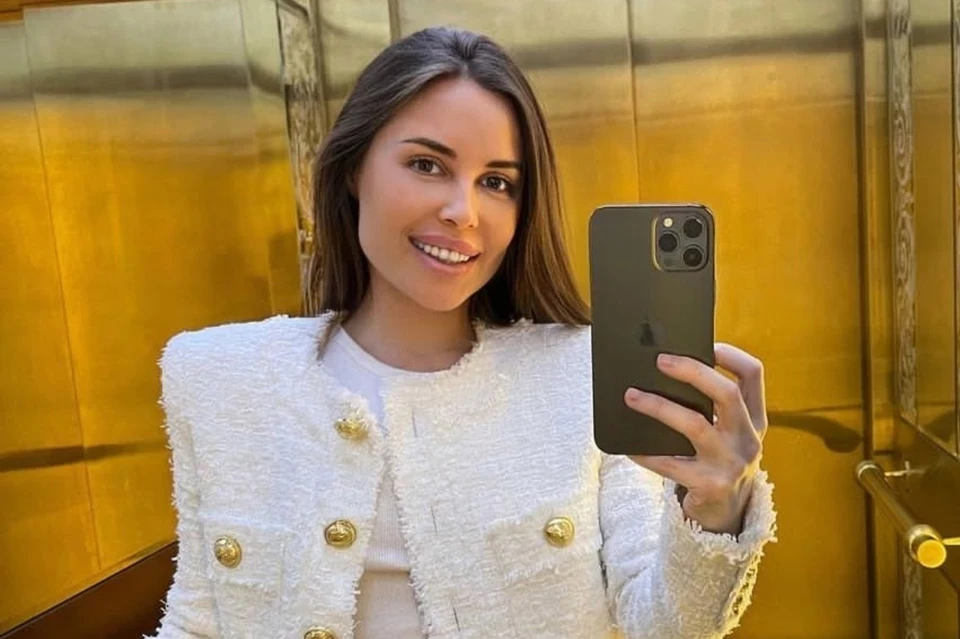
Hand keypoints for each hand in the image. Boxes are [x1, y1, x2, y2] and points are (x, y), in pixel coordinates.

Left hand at [624, 344, 766, 535]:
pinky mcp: (709, 486)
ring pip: (694, 425)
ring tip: (631, 396)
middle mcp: (747, 439)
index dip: (731, 354)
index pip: (754, 375)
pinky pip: (669, 463)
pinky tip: (628, 446)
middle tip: (660, 361)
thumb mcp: (727, 434)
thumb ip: (711, 407)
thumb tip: (664, 371)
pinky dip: (646, 452)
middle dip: (692, 372)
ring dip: (658, 406)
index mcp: (754, 419)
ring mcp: (731, 464)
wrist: (724, 515)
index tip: (706, 344)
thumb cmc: (717, 461)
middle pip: (726, 394)